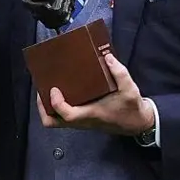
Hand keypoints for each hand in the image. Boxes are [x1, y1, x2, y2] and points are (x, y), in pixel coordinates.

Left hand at [36, 53, 154, 136]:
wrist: (136, 123)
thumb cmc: (131, 107)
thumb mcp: (130, 89)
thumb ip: (120, 73)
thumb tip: (107, 56)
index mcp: (92, 114)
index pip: (68, 115)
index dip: (57, 104)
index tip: (54, 88)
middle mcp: (82, 120)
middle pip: (52, 122)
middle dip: (43, 107)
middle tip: (42, 89)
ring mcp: (80, 122)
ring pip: (54, 121)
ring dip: (47, 107)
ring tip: (46, 88)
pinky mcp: (81, 119)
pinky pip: (61, 117)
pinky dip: (55, 106)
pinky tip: (59, 90)